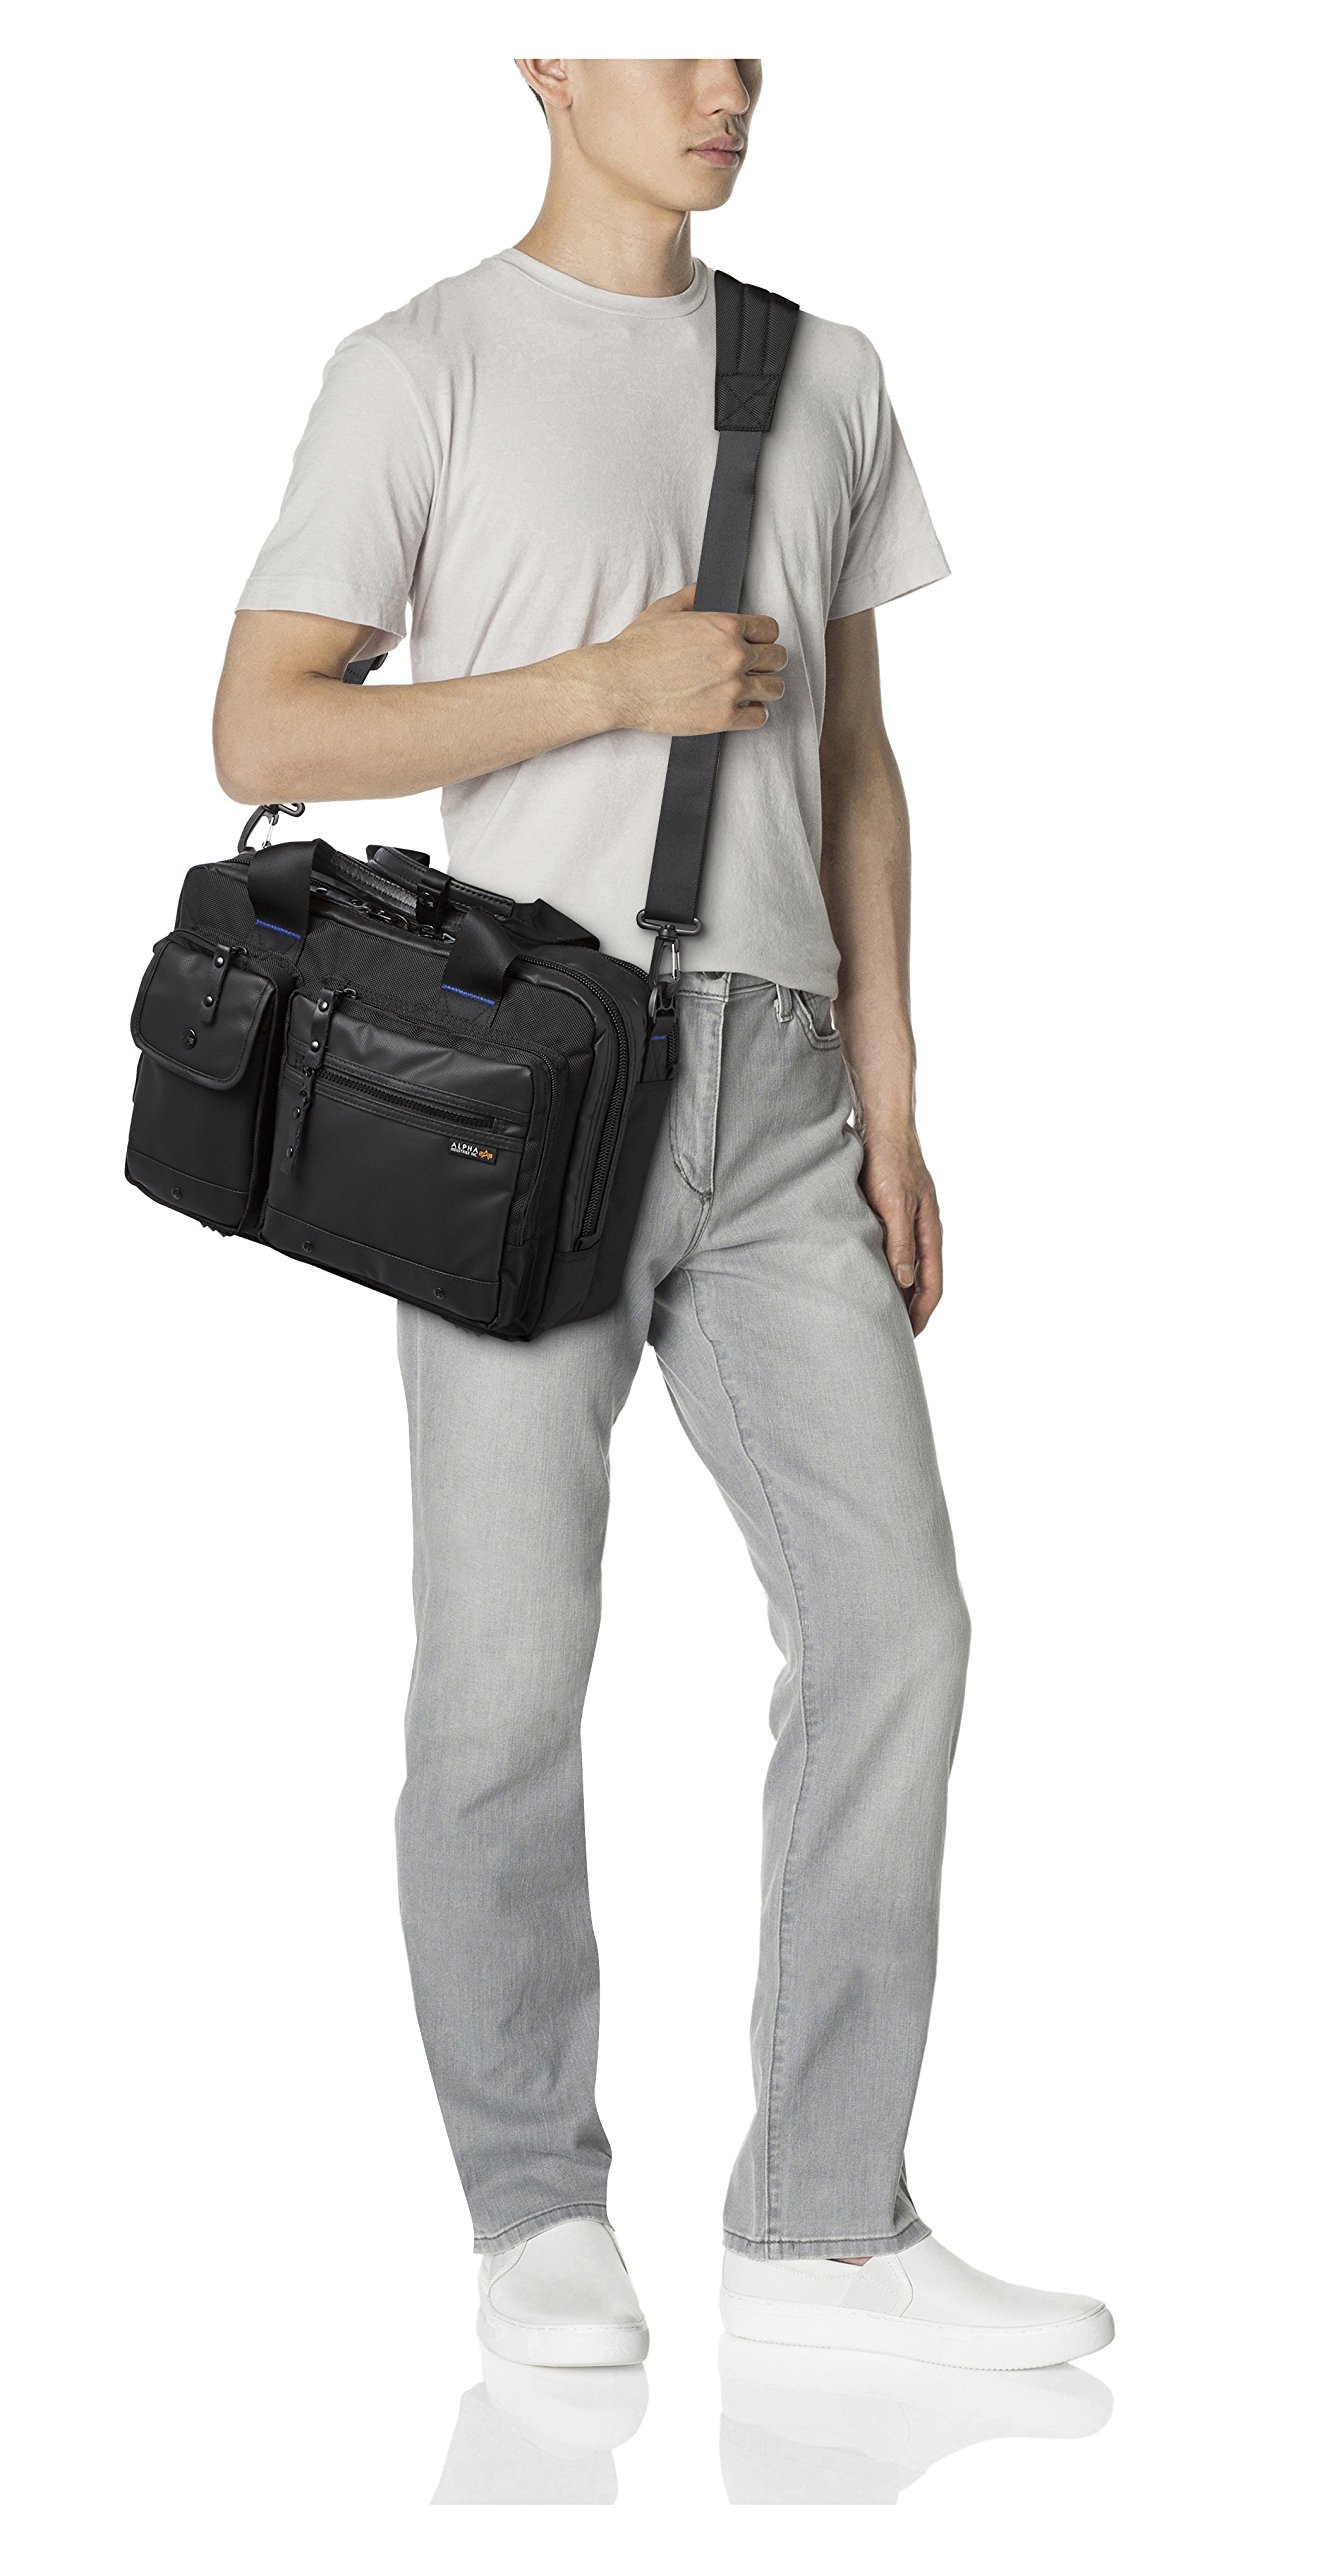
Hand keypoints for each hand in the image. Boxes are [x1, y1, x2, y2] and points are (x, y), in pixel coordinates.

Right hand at [595, 583, 786, 733]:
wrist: (618, 684)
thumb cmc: (636, 648)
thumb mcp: (664, 609)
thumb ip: (692, 597)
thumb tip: (703, 591)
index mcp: (726, 627)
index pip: (770, 629)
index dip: (763, 637)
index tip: (756, 645)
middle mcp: (735, 656)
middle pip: (778, 658)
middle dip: (767, 662)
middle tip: (754, 669)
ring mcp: (732, 688)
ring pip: (774, 689)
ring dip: (765, 688)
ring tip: (751, 690)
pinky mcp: (724, 718)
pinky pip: (760, 717)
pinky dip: (753, 714)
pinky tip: (741, 709)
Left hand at [857, 1118, 943, 1334]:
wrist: (882, 1125)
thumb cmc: (889, 1161)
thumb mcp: (894, 1205)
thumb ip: (900, 1242)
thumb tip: (905, 1282)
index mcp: (930, 1232)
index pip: (932, 1285)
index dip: (922, 1314)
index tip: (909, 1338)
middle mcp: (923, 1231)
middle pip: (922, 1281)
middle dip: (911, 1310)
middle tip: (893, 1334)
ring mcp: (909, 1222)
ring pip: (907, 1267)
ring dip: (897, 1291)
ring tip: (879, 1313)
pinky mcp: (891, 1213)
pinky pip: (893, 1251)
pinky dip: (885, 1270)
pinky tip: (867, 1277)